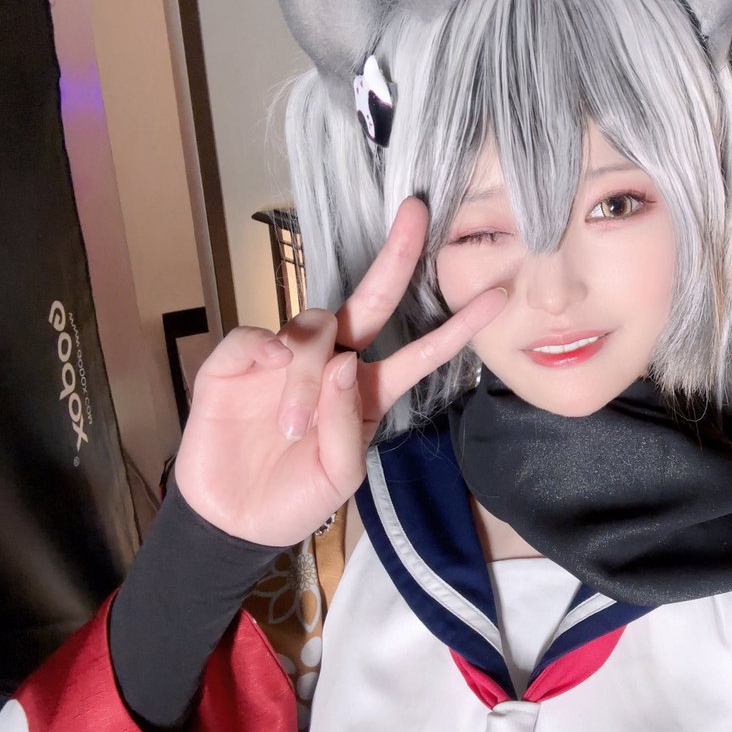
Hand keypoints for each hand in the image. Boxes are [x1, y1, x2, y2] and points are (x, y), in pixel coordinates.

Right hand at [173, 197, 505, 545]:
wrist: (234, 520)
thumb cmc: (295, 498)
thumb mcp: (337, 478)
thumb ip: (344, 425)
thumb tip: (343, 361)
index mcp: (367, 391)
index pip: (419, 351)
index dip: (456, 326)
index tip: (497, 295)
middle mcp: (332, 364)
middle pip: (371, 299)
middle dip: (396, 255)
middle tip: (417, 211)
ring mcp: (284, 359)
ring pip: (312, 326)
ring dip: (306, 370)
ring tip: (292, 427)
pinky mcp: (238, 361)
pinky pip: (255, 336)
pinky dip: (264, 348)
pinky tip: (266, 367)